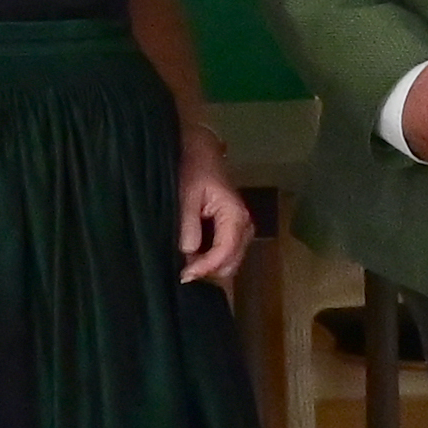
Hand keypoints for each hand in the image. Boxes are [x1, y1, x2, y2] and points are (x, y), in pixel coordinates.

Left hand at [173, 130, 253, 285]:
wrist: (200, 152)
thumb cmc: (193, 169)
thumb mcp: (186, 194)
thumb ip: (188, 224)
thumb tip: (189, 252)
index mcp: (235, 215)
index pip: (225, 251)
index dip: (206, 267)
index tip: (185, 275)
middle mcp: (244, 225)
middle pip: (231, 262)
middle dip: (209, 270)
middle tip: (183, 271)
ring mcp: (241, 229)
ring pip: (230, 261)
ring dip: (210, 266)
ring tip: (186, 264)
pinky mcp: (234, 230)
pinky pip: (226, 254)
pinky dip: (211, 259)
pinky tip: (194, 256)